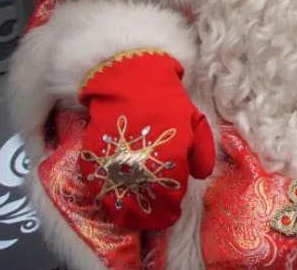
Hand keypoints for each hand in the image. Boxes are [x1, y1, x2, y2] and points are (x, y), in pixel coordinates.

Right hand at [78, 50, 214, 230]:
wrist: (131, 77)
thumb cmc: (166, 99)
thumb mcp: (194, 121)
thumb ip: (201, 150)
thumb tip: (200, 175)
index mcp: (172, 154)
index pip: (172, 193)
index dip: (170, 208)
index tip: (171, 214)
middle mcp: (145, 161)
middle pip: (146, 200)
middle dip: (151, 213)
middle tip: (153, 219)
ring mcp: (118, 159)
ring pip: (122, 196)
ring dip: (127, 210)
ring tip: (132, 217)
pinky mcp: (95, 154)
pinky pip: (99, 183)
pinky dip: (105, 195)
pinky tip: (112, 201)